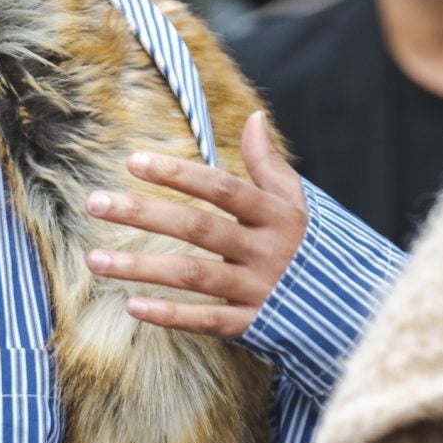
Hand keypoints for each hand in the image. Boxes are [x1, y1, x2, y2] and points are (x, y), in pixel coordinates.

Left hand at [84, 109, 308, 337]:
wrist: (348, 308)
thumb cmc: (309, 247)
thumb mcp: (296, 203)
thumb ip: (268, 165)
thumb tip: (254, 118)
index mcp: (274, 215)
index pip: (220, 188)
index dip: (178, 173)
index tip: (132, 161)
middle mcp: (264, 250)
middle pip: (197, 228)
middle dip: (143, 213)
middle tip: (94, 203)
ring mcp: (257, 289)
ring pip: (192, 276)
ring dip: (141, 267)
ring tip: (95, 260)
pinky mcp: (252, 324)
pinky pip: (206, 320)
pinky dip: (169, 316)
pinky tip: (132, 306)